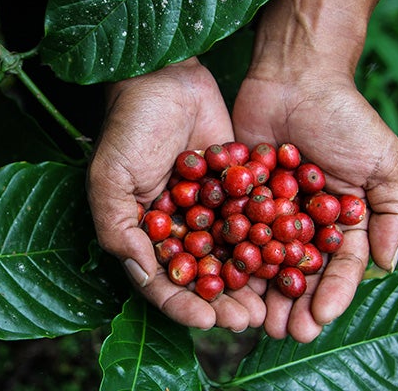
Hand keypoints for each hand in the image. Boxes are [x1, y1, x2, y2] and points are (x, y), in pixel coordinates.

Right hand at [87, 58, 266, 331]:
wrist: (166, 76)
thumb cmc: (129, 126)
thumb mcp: (110, 178)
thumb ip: (119, 228)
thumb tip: (144, 276)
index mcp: (142, 232)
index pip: (160, 280)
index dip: (182, 304)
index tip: (207, 320)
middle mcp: (175, 227)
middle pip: (200, 275)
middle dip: (222, 300)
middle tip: (247, 321)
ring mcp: (206, 210)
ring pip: (229, 255)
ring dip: (248, 281)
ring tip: (270, 303)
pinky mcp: (233, 188)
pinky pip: (250, 220)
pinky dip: (266, 240)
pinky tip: (286, 258)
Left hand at [232, 68, 397, 341]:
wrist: (296, 77)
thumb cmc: (346, 117)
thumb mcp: (385, 162)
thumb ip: (393, 212)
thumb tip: (390, 264)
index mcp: (343, 220)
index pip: (341, 266)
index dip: (333, 294)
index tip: (321, 320)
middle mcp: (305, 222)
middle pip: (299, 272)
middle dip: (294, 304)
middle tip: (283, 333)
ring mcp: (270, 211)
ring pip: (265, 260)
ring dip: (261, 292)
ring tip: (254, 320)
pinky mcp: (238, 196)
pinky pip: (234, 231)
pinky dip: (230, 256)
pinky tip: (224, 281)